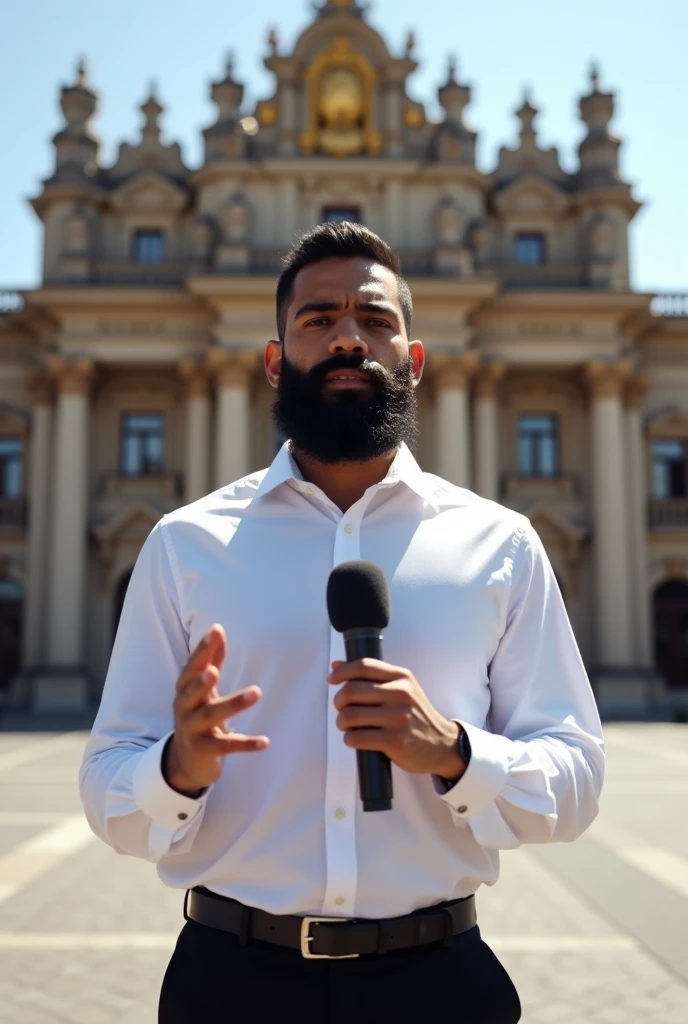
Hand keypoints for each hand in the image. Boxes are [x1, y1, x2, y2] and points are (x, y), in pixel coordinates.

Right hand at [163, 624, 268, 795]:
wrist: (185, 761)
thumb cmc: (197, 715)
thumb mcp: (202, 689)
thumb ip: (210, 660)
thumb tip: (217, 628)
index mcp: (185, 690)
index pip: (192, 667)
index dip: (202, 650)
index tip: (216, 631)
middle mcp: (184, 708)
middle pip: (192, 692)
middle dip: (203, 681)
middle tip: (214, 670)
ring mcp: (192, 731)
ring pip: (211, 716)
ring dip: (233, 704)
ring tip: (256, 692)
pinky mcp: (204, 751)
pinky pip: (226, 746)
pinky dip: (245, 743)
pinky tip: (265, 741)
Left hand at [327, 658, 465, 779]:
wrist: (441, 745)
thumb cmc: (415, 716)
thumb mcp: (402, 689)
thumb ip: (372, 677)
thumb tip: (336, 666)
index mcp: (402, 677)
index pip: (363, 666)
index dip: (342, 672)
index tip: (331, 680)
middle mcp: (402, 694)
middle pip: (351, 690)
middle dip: (339, 702)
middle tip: (342, 709)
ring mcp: (399, 718)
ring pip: (350, 715)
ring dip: (342, 722)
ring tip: (348, 726)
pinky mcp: (396, 741)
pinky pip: (357, 738)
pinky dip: (350, 739)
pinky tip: (356, 739)